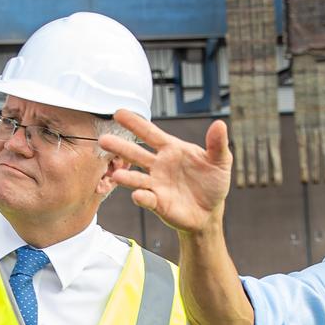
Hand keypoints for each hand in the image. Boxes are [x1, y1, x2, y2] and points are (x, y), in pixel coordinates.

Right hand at [100, 110, 232, 235]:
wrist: (209, 212)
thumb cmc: (213, 183)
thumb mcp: (220, 162)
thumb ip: (218, 144)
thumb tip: (220, 124)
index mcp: (171, 150)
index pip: (151, 134)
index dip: (135, 124)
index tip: (119, 112)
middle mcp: (158, 165)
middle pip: (135, 154)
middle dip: (119, 147)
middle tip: (103, 140)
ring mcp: (155, 184)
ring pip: (136, 178)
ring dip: (126, 177)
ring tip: (116, 175)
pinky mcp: (156, 203)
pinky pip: (146, 199)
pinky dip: (142, 198)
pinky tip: (139, 196)